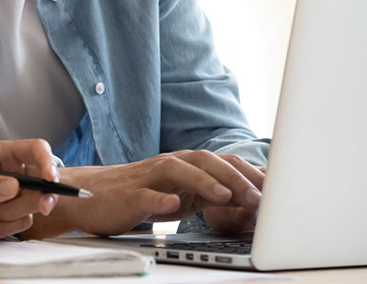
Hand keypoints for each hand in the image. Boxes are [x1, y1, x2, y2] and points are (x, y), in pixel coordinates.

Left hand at [0, 139, 59, 241]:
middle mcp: (12, 173)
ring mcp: (15, 195)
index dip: (47, 162)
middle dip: (41, 196)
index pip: (36, 150)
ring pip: (35, 203)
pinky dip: (7, 227)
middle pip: (44, 179)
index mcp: (2, 156)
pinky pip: (25, 221)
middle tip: (42, 207)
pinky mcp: (14, 215)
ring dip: (12, 214)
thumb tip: (13, 186)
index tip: (51, 179)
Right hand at [23, 151, 262, 237]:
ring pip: (178, 171)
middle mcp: (168, 165)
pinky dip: (160, 199)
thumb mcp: (180, 196)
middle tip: (258, 197)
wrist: (90, 197)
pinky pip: (145, 195)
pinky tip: (173, 207)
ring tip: (226, 197)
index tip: (276, 191)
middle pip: (205, 161)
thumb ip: (208, 195)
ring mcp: (148, 178)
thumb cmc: (137, 196)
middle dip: (235, 177)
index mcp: (184, 165)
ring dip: (205, 182)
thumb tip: (248, 203)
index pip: (223, 163)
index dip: (249, 174)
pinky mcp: (128, 195)